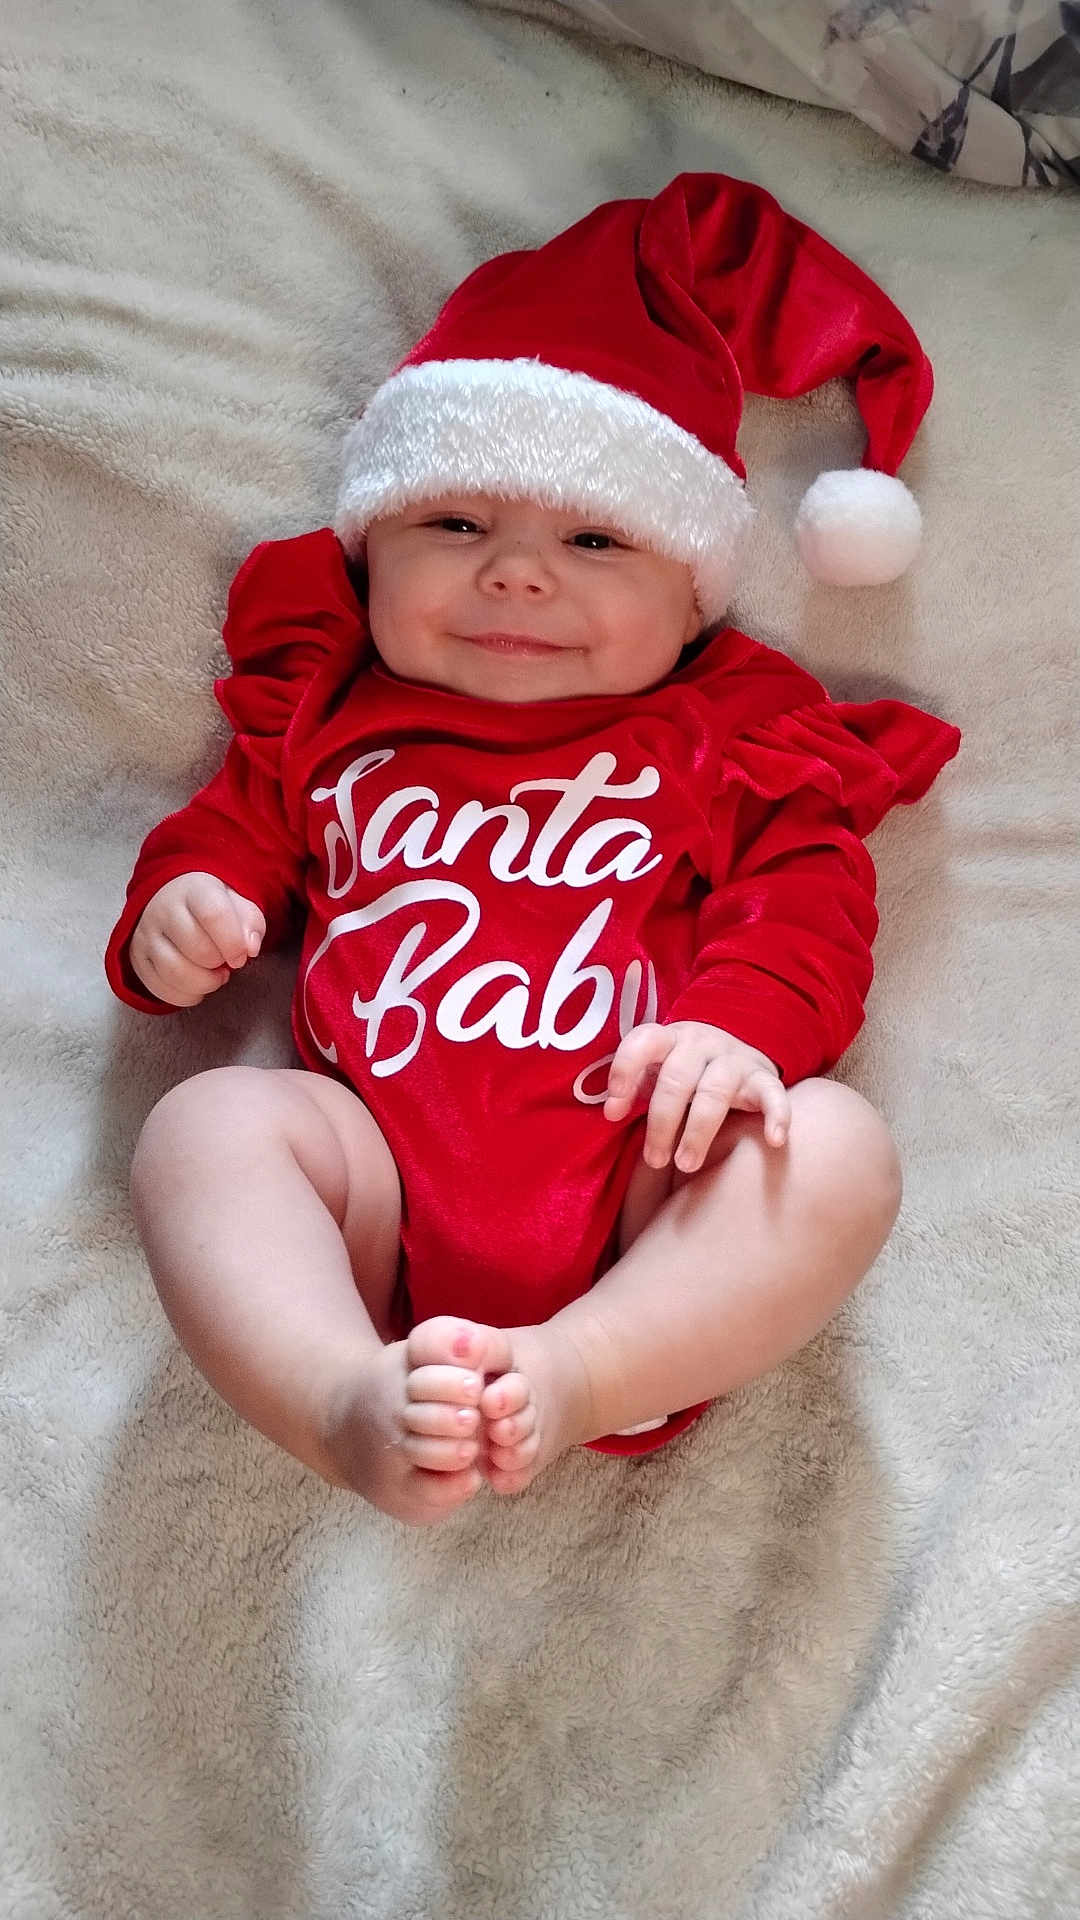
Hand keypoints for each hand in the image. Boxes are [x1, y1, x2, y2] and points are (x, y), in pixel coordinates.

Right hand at [130, 872, 265, 1006]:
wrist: (172, 902)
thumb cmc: (213, 908)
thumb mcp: (239, 905)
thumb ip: (251, 924)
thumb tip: (250, 949)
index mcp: (194, 889)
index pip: (214, 915)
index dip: (233, 943)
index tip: (241, 957)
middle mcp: (163, 909)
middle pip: (197, 949)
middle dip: (220, 964)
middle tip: (226, 962)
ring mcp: (146, 935)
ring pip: (175, 973)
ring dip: (204, 984)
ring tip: (215, 976)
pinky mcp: (137, 958)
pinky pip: (160, 989)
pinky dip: (186, 996)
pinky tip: (198, 986)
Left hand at [603, 1021, 789, 1170]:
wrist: (737, 1051)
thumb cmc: (684, 1072)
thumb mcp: (657, 1069)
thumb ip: (634, 1086)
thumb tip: (611, 1113)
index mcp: (669, 1039)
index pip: (643, 1043)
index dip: (625, 1072)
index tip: (613, 1113)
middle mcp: (701, 1044)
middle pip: (676, 1079)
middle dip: (661, 1123)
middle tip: (654, 1160)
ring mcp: (734, 1059)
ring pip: (714, 1092)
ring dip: (698, 1132)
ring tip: (686, 1165)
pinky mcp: (763, 1078)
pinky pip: (773, 1094)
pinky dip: (777, 1115)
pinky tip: (775, 1140)